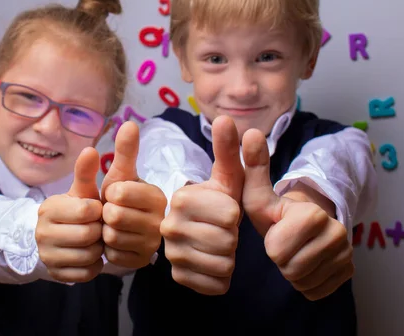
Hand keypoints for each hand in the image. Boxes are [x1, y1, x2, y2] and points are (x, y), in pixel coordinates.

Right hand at [36, 147, 103, 282]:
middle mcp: (42, 233)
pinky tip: (90, 254)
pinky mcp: (56, 275)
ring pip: (90, 255)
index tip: (95, 209)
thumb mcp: (81, 190)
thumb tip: (90, 148)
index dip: (98, 211)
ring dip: (98, 248)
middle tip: (96, 226)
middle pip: (89, 235)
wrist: (58, 237)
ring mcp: (47, 256)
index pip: (87, 211)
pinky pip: (88, 273)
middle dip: (99, 230)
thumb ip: (86, 171)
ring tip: (94, 239)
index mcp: (48, 209)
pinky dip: (95, 265)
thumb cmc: (76, 209)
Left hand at [100, 121, 166, 267]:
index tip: (116, 193)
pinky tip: (115, 241)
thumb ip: (124, 152)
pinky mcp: (141, 262)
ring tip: (114, 226)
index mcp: (158, 196)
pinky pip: (112, 255)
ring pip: (112, 237)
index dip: (110, 192)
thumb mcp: (119, 174)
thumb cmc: (120, 197)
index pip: (120, 193)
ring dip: (105, 231)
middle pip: (114, 216)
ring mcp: (153, 245)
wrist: (119, 228)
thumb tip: (129, 123)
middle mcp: (161, 222)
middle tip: (113, 211)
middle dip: (106, 213)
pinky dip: (108, 248)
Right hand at [160, 116, 243, 294]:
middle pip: (227, 241)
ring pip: (224, 264)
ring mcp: (171, 255)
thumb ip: (227, 150)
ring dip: (230, 256)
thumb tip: (225, 118)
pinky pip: (217, 285)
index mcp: (179, 198)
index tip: (223, 209)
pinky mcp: (178, 278)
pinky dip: (223, 277)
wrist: (202, 231)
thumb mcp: (226, 176)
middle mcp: (168, 226)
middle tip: (221, 229)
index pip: (229, 215)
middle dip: (234, 236)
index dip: (234, 213)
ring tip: (218, 244)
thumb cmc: (217, 201)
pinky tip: (214, 262)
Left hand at [241, 128, 353, 300]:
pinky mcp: (349, 272)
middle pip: (291, 268)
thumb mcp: (259, 192)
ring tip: (293, 251)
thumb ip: (253, 165)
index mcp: (314, 214)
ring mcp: (347, 254)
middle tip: (284, 242)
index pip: (277, 250)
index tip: (276, 229)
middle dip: (280, 259)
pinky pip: (316, 292)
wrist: (304, 223)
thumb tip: (249, 132)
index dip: (271, 243)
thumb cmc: (277, 210)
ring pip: (303, 281)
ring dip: (291, 271)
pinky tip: (305, 263)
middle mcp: (338, 234)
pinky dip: (305, 282)